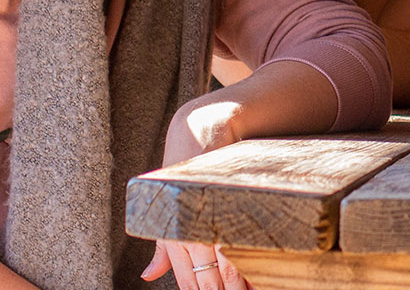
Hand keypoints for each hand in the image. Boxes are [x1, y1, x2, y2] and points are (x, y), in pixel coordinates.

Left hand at [143, 96, 251, 287]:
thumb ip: (164, 249)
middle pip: (210, 282)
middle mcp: (190, 233)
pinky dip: (252, 260)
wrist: (201, 133)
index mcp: (174, 238)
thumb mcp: (167, 213)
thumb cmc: (185, 176)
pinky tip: (261, 271)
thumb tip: (148, 276)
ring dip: (240, 286)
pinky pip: (241, 242)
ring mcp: (211, 220)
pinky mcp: (228, 205)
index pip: (190, 283)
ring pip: (228, 267)